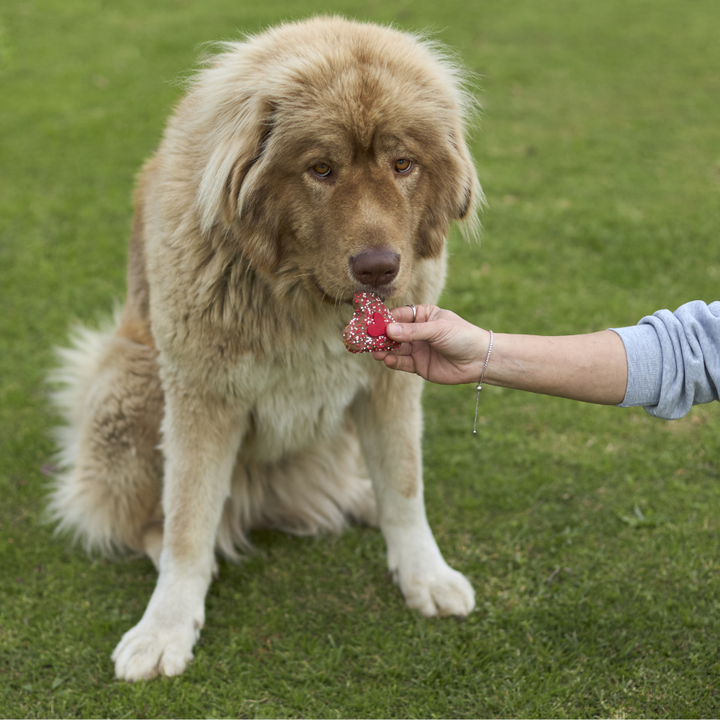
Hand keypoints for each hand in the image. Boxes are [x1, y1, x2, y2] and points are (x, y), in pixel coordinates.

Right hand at [372, 305, 489, 384]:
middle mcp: (419, 332)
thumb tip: (388, 330)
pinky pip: (402, 363)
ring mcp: (418, 349)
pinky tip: (386, 359)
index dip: (385, 319)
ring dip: (384, 349)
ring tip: (374, 350)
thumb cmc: (462, 336)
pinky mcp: (419, 366)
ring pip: (396, 348)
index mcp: (424, 316)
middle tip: (366, 338)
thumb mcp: (437, 329)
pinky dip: (393, 361)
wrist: (479, 360)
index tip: (372, 322)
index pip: (400, 316)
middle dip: (381, 336)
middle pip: (394, 333)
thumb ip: (412, 331)